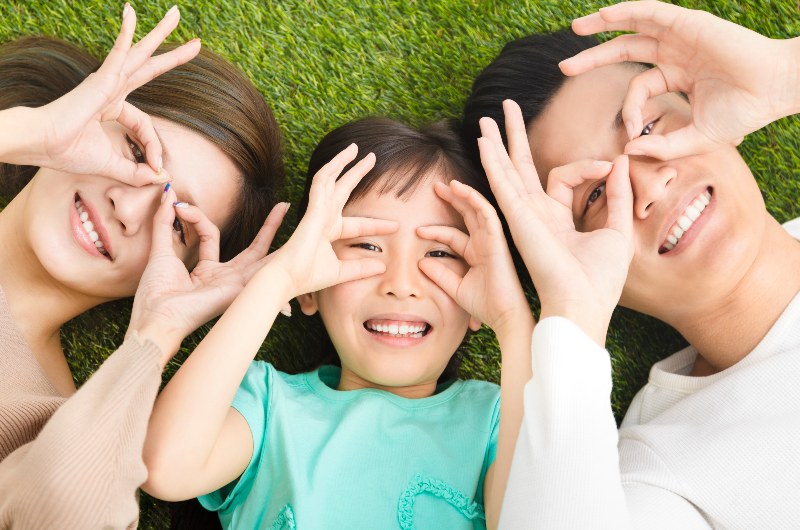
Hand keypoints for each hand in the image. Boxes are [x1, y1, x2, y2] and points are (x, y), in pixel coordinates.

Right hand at [14, 4, 199, 182]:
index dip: (154, 147)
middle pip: (149, 67)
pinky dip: (126, 34)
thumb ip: (137, 173)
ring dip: (159, 34)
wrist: (42, 144)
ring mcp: (106, 81)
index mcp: (112, 107)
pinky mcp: (100, 79)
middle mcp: (111, 89)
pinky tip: (130, 14)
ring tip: (176, 15)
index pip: (146, 125)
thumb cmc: (67, 152)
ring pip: (140, 53)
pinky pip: (118, 53)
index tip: (156, 166)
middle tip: (196, 43)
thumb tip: (162, 177)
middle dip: (173, 55)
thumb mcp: (113, 166)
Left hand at [128, 187, 288, 366]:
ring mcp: (236, 284)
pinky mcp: (239, 288)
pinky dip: (276, 254)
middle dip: (269, 227)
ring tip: (288, 209)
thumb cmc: (155, 293)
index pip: (211, 234)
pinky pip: (260, 268)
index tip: (179, 206)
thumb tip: (168, 193)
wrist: (156, 315)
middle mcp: (226, 279)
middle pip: (254, 249)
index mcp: (208, 272)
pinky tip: (292, 245)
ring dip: (275, 232)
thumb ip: (164, 222)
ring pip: (262, 255)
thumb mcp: (161, 250)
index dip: (198, 216)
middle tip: (283, 207)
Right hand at [267, 144, 398, 298]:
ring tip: (356, 148)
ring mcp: (316, 211)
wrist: (288, 278)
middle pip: (343, 189)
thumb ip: (360, 268)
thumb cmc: (308, 276)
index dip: (377, 224)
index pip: (358, 224)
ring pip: (329, 179)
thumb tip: (382, 267)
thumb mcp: (342, 272)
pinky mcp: (312, 210)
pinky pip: (321, 183)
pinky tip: (340, 159)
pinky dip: (329, 170)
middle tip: (371, 157)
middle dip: (357, 173)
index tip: (396, 225)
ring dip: (342, 162)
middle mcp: (323, 218)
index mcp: (329, 231)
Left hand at [417, 180, 531, 338]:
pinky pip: (487, 213)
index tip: (417, 230)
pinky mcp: (499, 239)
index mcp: (476, 254)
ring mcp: (493, 240)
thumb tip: (420, 262)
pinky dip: (475, 200)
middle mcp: (485, 243)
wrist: (504, 315)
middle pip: (467, 215)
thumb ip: (440, 274)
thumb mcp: (455, 288)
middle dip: (453, 200)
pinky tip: (461, 190)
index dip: (436, 230)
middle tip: (435, 187)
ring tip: (447, 183)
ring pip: (478, 209)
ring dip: (463, 194)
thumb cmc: (485, 305)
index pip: (453, 235)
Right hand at [478, 100, 634, 345]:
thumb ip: (618, 196)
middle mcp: (534, 215)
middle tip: (505, 107)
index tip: (610, 166)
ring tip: (484, 117)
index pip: (563, 176)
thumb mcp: (617, 230)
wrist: (583, 304)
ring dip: (496, 143)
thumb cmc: (600, 280)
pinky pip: (502, 184)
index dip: (588, 165)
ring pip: (506, 171)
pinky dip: (492, 162)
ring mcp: (523, 216)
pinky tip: (484, 142)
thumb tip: (620, 162)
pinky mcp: (518, 218)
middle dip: (514, 136)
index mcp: (556, 219)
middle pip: (520, 167)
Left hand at [561, 0, 794, 159]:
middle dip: (594, 57)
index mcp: (678, 76)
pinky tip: (603, 15)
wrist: (775, 90)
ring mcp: (681, 36)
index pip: (640, 89)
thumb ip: (663, 146)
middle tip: (565, 67)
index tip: (629, 130)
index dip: (629, 109)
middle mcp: (676, 54)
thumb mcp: (696, 137)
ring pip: (633, 26)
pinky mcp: (688, 23)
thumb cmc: (744, 112)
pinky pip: (650, 12)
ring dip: (602, 25)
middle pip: (626, 50)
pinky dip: (626, 11)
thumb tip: (627, 150)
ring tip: (575, 28)